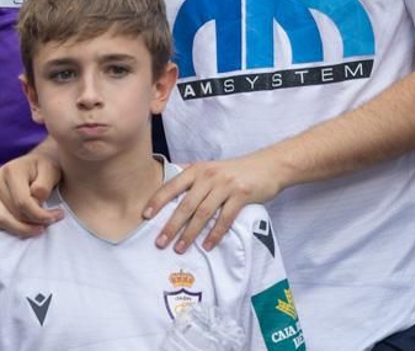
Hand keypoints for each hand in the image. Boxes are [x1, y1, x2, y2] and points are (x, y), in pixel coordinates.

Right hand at [0, 148, 61, 236]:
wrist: (35, 164)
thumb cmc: (44, 168)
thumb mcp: (51, 171)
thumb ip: (43, 186)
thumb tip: (35, 201)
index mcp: (11, 170)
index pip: (23, 202)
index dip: (40, 215)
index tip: (56, 216)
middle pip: (12, 213)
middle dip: (33, 223)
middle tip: (50, 222)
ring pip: (0, 220)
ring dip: (21, 229)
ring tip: (38, 228)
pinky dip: (6, 228)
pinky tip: (22, 225)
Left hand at [145, 152, 282, 252]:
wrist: (269, 165)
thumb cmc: (237, 171)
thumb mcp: (213, 169)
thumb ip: (194, 180)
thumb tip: (171, 197)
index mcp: (199, 169)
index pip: (172, 186)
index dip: (157, 201)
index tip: (145, 216)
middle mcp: (210, 176)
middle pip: (186, 204)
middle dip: (171, 225)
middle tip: (160, 242)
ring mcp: (226, 185)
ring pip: (203, 213)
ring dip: (190, 233)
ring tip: (180, 248)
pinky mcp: (242, 194)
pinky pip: (225, 218)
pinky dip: (215, 234)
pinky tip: (208, 245)